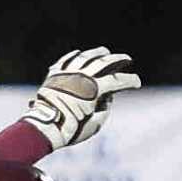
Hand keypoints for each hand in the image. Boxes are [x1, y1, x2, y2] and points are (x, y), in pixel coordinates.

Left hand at [23, 46, 140, 148]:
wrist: (44, 127)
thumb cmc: (71, 129)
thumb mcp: (94, 124)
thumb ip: (104, 110)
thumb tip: (106, 98)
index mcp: (93, 89)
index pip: (116, 81)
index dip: (129, 81)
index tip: (137, 82)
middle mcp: (81, 77)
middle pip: (102, 63)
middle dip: (117, 59)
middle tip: (126, 58)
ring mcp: (66, 74)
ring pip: (84, 57)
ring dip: (96, 53)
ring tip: (104, 51)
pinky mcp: (53, 75)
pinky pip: (65, 61)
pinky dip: (73, 56)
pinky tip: (79, 53)